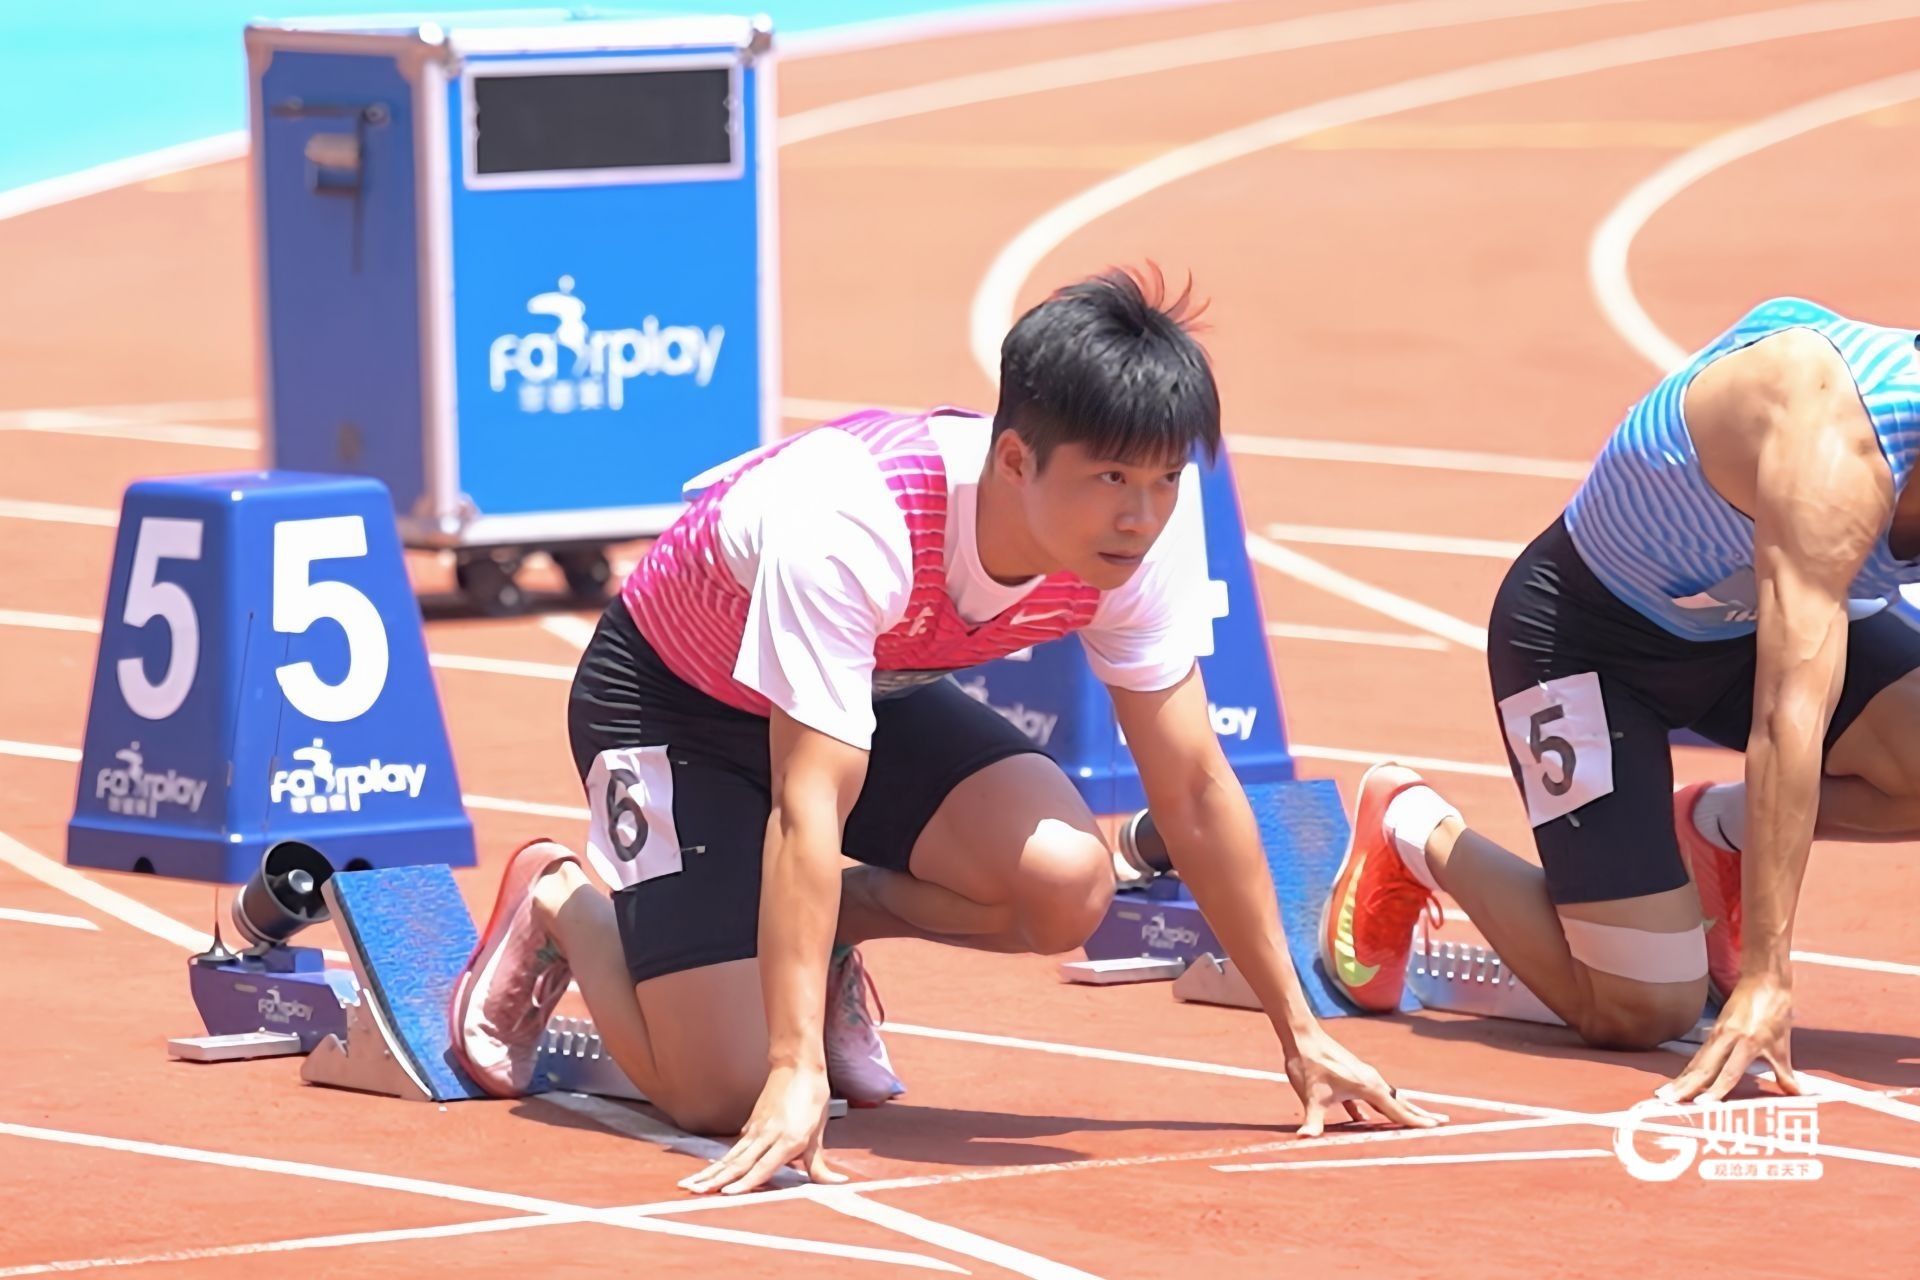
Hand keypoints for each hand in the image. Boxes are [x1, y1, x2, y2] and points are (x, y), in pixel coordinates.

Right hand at [677, 1064, 847, 1195]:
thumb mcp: (819, 1132)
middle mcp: (767, 1136)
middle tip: (693, 1191)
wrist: (797, 1064)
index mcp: (787, 1140)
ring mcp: (756, 1129)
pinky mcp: (751, 1123)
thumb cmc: (812, 1097)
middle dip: (715, 1180)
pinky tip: (708, 1172)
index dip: (746, 1182)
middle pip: (738, 1163)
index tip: (727, 1194)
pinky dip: (720, 1161)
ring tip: (690, 1184)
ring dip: (710, 1172)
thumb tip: (836, 1182)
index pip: (763, 1167)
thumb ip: (819, 1164)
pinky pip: (734, 1147)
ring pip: (730, 1156)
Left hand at [1284, 1028, 1446, 1136]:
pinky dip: (1374, 1108)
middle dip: (1420, 1114)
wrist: (1301, 1036)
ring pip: (1387, 1098)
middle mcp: (1371, 1080)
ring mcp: (1362, 1077)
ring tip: (1416, 1119)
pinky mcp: (1351, 1076)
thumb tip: (1304, 1139)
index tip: (1437, 1127)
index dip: (1416, 1121)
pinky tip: (1365, 1120)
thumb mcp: (1310, 1097)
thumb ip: (1312, 1122)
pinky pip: (1368, 1096)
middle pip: (1401, 1102)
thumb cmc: (1308, 1064)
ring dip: (1401, 1109)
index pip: (1397, 1109)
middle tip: (1443, 1122)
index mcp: (1368, 1087)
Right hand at [1660, 974, 1797, 1102]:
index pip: (1729, 1072)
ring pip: (1697, 1061)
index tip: (1702, 1105)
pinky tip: (1678, 1080)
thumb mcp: (1783, 1043)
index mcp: (1748, 1042)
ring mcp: (1717, 1034)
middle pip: (1703, 1068)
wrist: (1763, 980)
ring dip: (1680, 1079)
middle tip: (1666, 1101)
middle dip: (1684, 1086)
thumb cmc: (1775, 1011)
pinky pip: (1699, 1055)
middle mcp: (1728, 1038)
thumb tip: (1800, 1095)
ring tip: (1664, 1094)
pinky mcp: (1713, 1031)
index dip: (1716, 1090)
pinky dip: (1687, 1069)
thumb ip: (1786, 1073)